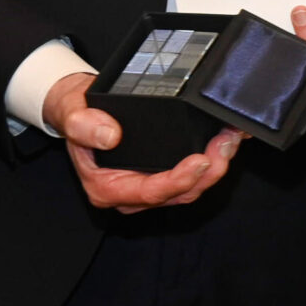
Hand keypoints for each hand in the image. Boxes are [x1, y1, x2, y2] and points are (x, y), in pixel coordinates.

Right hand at [44, 72, 242, 214]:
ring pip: (192, 187)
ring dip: (217, 165)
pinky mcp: (163, 174)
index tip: (201, 161)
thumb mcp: (73, 115)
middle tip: (226, 142)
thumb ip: (84, 126)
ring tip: (231, 137)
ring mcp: (149, 186)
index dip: (179, 180)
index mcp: (107, 189)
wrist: (82, 111)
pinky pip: (193, 175)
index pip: (150, 192)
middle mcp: (131, 194)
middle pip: (179, 194)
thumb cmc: (79, 116)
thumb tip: (110, 136)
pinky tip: (227, 138)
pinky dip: (213, 158)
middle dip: (209, 172)